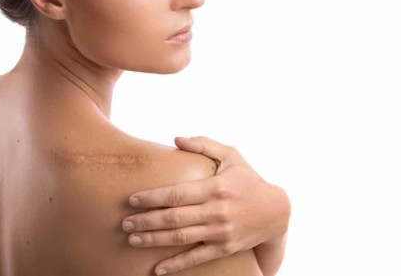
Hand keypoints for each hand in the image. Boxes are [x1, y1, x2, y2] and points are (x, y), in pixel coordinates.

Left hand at [122, 136, 290, 274]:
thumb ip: (204, 145)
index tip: (132, 199)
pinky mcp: (224, 248)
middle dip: (146, 221)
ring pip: (181, 238)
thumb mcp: (231, 156)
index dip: (152, 198)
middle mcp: (216, 211)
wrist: (275, 212)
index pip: (177, 194)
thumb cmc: (248, 179)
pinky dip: (176, 265)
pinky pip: (196, 258)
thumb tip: (175, 139)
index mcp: (215, 187)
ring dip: (154, 240)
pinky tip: (157, 269)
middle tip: (124, 223)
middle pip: (174, 218)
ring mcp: (220, 232)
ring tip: (133, 239)